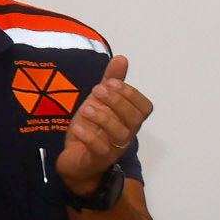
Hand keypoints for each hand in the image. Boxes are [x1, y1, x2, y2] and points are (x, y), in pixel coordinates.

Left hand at [52, 54, 152, 194]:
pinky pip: (100, 150)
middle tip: (97, 90)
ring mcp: (114, 148)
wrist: (76, 161)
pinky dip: (89, 136)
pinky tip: (78, 126)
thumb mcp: (99, 102)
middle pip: (135, 119)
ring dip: (103, 117)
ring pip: (119, 134)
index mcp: (129, 120)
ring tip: (86, 107)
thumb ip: (112, 82)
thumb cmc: (92, 130)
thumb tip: (122, 58)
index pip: (144, 107)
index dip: (130, 94)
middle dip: (117, 102)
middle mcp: (126, 135)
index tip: (111, 82)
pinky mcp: (97, 160)